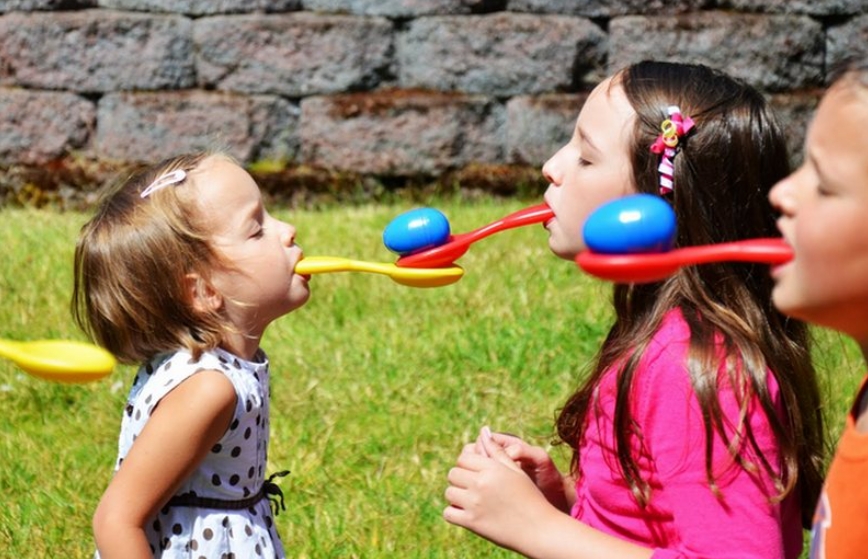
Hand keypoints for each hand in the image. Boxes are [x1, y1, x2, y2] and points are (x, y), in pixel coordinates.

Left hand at [443, 427, 557, 551]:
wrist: (539, 529)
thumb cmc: (530, 497)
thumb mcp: (515, 471)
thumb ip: (497, 451)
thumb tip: (483, 430)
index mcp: (492, 468)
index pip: (463, 458)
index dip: (467, 464)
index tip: (475, 473)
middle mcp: (481, 483)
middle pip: (453, 473)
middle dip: (460, 479)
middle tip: (472, 487)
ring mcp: (475, 503)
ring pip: (449, 492)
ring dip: (456, 495)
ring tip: (470, 500)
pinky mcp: (472, 522)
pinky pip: (448, 513)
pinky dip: (454, 513)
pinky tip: (466, 513)